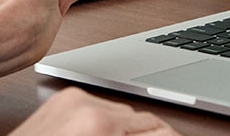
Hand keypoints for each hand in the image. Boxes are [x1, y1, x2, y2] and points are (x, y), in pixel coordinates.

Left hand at [11, 87, 179, 134]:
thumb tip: (164, 135)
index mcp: (101, 128)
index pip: (161, 129)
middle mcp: (88, 107)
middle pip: (146, 119)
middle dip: (151, 134)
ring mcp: (75, 98)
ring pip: (124, 111)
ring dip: (128, 129)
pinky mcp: (65, 97)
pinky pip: (101, 105)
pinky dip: (106, 121)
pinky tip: (102, 134)